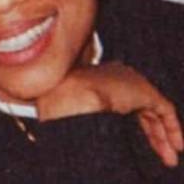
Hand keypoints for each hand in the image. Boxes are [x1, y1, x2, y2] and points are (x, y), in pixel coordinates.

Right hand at [37, 62, 182, 166]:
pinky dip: (172, 129)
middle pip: (141, 107)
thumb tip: (65, 133)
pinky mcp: (146, 93)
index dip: (130, 120)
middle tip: (159, 152)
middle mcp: (119, 76)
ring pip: (154, 112)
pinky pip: (165, 112)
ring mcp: (133, 83)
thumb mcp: (70, 108)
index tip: (131, 140)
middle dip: (151, 132)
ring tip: (168, 157)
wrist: (68, 92)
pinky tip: (175, 145)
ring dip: (162, 137)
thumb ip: (79, 113)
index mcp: (99, 76)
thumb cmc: (60, 101)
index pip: (122, 99)